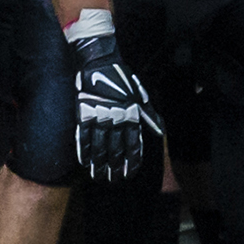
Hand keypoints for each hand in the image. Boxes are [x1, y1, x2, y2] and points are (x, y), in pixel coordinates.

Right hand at [71, 33, 162, 181]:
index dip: (132, 161)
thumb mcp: (141, 96)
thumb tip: (160, 131)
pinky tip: (84, 161)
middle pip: (115, 149)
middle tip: (113, 181)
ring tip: (99, 176)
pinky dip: (83, 149)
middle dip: (115, 167)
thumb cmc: (121, 78)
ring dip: (99, 163)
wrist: (98, 62)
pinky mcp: (83, 112)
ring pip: (99, 146)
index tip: (130, 174)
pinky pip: (83, 135)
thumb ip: (149, 116)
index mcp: (130, 116)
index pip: (133, 145)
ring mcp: (98, 116)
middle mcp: (115, 119)